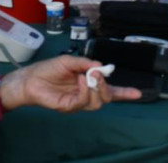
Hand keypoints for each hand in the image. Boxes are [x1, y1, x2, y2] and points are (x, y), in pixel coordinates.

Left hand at [5, 55, 140, 112]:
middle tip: (99, 74)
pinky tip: (80, 80)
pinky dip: (86, 89)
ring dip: (96, 87)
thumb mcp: (70, 60)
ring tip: (88, 76)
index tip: (138, 93)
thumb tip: (102, 67)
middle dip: (107, 86)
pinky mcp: (69, 107)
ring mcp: (78, 102)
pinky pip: (84, 101)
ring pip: (98, 102)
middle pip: (106, 97)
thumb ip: (86, 63)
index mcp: (88, 83)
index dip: (123, 93)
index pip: (108, 91)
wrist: (30, 78)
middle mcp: (86, 94)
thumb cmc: (48, 69)